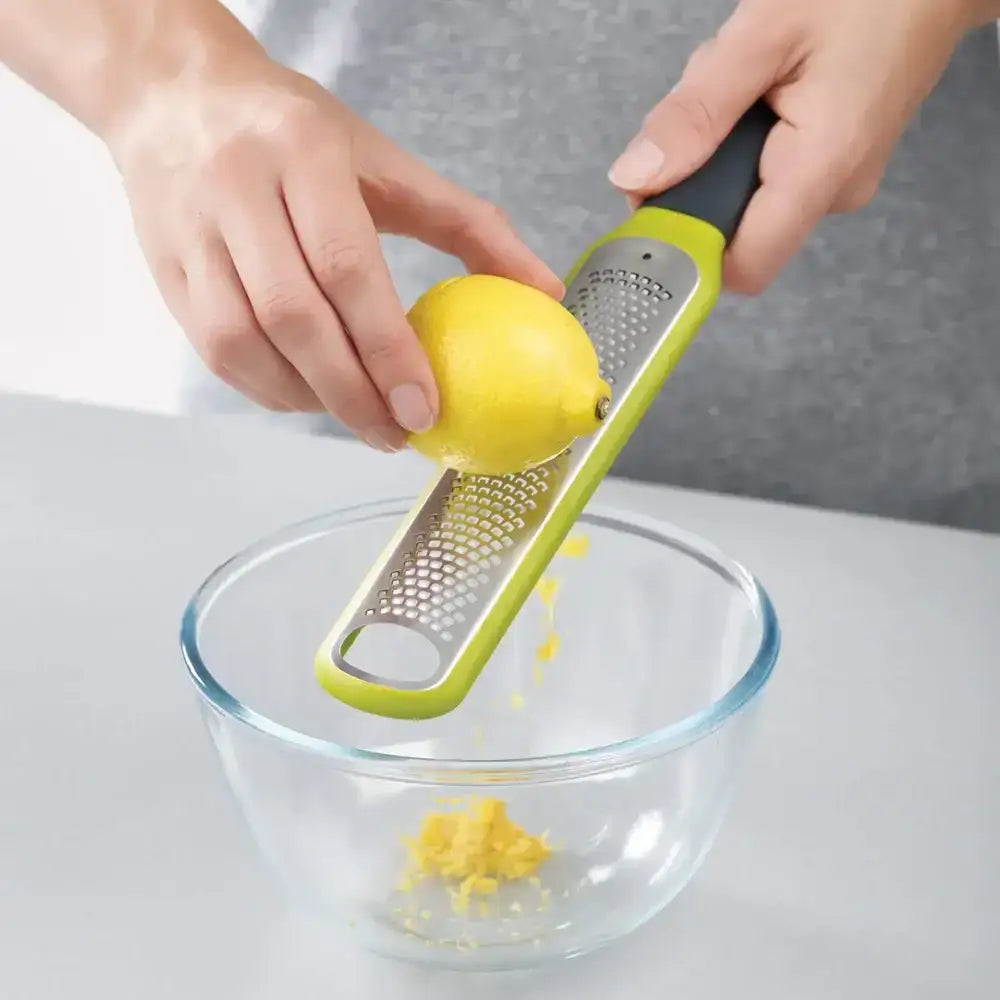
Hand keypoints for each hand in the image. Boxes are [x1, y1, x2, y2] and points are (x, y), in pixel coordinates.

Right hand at [108, 38, 561, 450]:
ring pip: (243, 342)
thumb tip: (546, 291)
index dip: (387, 349)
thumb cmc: (297, 136)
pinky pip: (213, 350)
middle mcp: (236, 188)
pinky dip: (266, 388)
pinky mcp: (163, 267)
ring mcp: (190, 230)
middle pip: (293, 316)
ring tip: (357, 417)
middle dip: (351, 393)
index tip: (425, 408)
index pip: (347, 268)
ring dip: (306, 397)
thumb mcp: (387, 164)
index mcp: (303, 153)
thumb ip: (471, 225)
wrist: (175, 96)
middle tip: (396, 434)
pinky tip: (308, 396)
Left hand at [609, 0, 981, 293]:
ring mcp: (836, 182)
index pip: (742, 267)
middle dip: (697, 172)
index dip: (688, 249)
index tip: (653, 204)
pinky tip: (761, 85)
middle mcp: (834, 192)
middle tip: (709, 97)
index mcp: (821, 168)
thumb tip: (635, 177)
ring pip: (742, 194)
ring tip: (746, 76)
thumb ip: (695, 113)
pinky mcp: (832, 167)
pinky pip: (765, 172)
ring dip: (718, 144)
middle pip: (729, 228)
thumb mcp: (761, 37)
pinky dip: (743, 135)